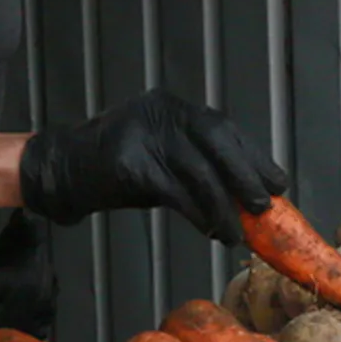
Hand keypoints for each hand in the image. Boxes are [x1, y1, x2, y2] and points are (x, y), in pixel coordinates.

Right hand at [18, 85, 285, 231]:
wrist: (63, 171)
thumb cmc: (117, 170)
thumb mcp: (163, 159)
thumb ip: (199, 166)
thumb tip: (245, 194)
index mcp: (173, 107)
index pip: (225, 129)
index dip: (254, 157)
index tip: (277, 184)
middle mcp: (161, 111)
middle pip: (218, 141)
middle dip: (246, 176)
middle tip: (264, 208)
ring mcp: (144, 133)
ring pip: (199, 171)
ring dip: (222, 207)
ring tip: (234, 234)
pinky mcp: (130, 161)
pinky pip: (176, 191)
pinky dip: (197, 213)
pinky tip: (209, 230)